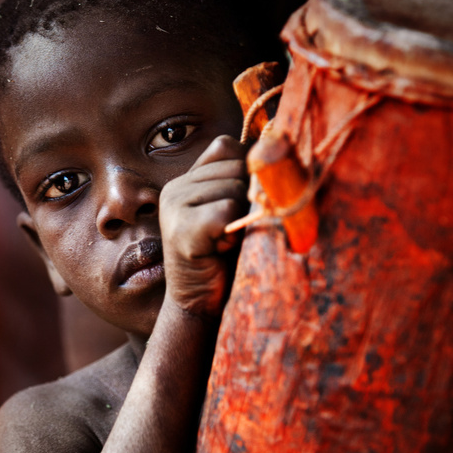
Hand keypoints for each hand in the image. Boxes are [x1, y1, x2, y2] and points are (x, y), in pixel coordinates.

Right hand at [158, 135, 247, 316]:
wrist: (201, 305)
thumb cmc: (226, 259)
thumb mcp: (235, 212)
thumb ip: (243, 182)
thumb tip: (279, 146)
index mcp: (186, 180)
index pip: (226, 146)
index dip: (245, 171)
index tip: (240, 205)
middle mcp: (174, 188)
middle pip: (236, 167)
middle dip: (246, 199)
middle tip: (231, 231)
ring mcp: (173, 206)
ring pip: (234, 189)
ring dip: (241, 219)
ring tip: (224, 242)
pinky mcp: (181, 228)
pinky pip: (227, 212)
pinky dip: (233, 233)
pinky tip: (219, 250)